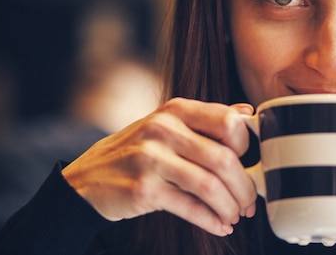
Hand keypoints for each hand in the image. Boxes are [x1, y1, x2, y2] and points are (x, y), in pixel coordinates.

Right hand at [62, 98, 256, 236]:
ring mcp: (150, 158)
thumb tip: (247, 113)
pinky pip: (190, 208)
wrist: (85, 180)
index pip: (228, 121)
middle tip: (250, 202)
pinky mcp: (142, 189)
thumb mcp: (167, 125)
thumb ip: (205, 119)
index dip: (247, 146)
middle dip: (245, 187)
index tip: (249, 165)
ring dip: (230, 207)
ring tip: (236, 216)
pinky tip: (220, 226)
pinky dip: (212, 221)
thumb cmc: (137, 152)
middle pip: (224, 159)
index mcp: (175, 110)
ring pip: (210, 186)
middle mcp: (163, 129)